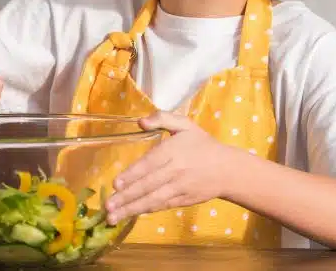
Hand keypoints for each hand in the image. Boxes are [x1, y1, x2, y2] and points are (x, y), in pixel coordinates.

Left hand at [104, 111, 238, 223]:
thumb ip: (162, 118)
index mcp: (173, 151)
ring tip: (113, 217)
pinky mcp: (183, 200)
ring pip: (153, 200)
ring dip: (132, 209)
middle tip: (107, 207)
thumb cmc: (201, 144)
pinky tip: (131, 214)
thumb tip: (140, 122)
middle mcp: (175, 172)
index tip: (116, 184)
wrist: (228, 169)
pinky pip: (162, 206)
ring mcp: (179, 188)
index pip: (149, 164)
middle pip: (148, 186)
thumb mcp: (184, 124)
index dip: (132, 175)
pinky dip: (146, 210)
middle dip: (126, 197)